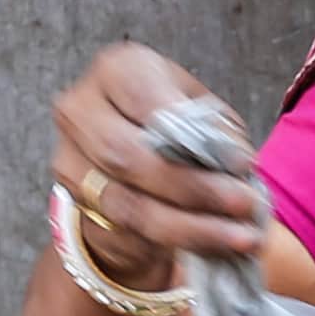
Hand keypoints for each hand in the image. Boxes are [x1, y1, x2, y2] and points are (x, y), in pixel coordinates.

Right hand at [49, 43, 273, 291]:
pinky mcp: (78, 203)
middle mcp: (80, 110)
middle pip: (129, 156)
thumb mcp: (197, 109)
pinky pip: (129, 231)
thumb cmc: (171, 120)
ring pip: (128, 204)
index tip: (243, 163)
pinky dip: (179, 241)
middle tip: (244, 205)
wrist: (128, 155)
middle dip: (193, 188)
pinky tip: (218, 245)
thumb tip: (233, 164)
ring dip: (191, 227)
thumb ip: (213, 129)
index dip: (195, 135)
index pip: (146, 101)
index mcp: (116, 70)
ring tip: (239, 236)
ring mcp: (70, 159)